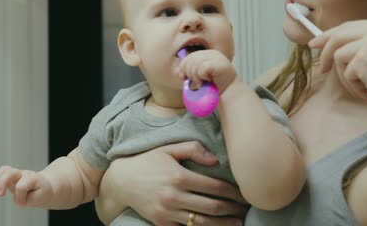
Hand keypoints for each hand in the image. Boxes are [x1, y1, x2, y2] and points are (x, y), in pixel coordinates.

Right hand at [0, 165, 52, 206]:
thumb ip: (28, 200)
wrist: (45, 186)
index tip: (25, 203)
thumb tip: (16, 199)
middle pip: (10, 172)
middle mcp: (23, 174)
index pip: (20, 187)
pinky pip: (1, 172)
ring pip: (4, 170)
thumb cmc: (42, 191)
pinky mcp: (11, 177)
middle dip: (2, 183)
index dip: (20, 197)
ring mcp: (16, 174)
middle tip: (0, 195)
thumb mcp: (40, 198)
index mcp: (32, 178)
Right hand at [100, 141, 247, 225]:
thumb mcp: (168, 149)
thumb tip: (216, 159)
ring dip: (223, 224)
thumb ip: (193, 149)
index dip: (233, 192)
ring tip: (237, 223)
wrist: (121, 181)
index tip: (244, 194)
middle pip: (212, 207)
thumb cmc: (147, 161)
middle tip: (245, 209)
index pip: (214, 186)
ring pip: (202, 222)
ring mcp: (167, 212)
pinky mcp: (161, 223)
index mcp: (179, 176)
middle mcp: (174, 196)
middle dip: (232, 209)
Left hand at [179, 50, 237, 92]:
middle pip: (190, 59)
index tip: (183, 77)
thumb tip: (179, 71)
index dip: (183, 67)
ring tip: (201, 84)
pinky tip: (208, 80)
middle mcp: (211, 53)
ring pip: (195, 64)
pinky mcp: (218, 63)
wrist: (230, 92)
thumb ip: (191, 71)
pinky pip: (202, 69)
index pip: (189, 56)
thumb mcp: (200, 76)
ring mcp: (216, 57)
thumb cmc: (215, 86)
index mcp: (207, 54)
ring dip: (195, 77)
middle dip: (189, 73)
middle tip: (195, 83)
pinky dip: (202, 77)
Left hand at [308, 17, 366, 113]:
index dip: (330, 35)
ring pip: (339, 56)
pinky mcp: (363, 58)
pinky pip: (345, 73)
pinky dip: (354, 86)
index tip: (317, 42)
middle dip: (324, 51)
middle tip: (320, 67)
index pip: (350, 26)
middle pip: (339, 35)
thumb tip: (335, 45)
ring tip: (364, 87)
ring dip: (347, 77)